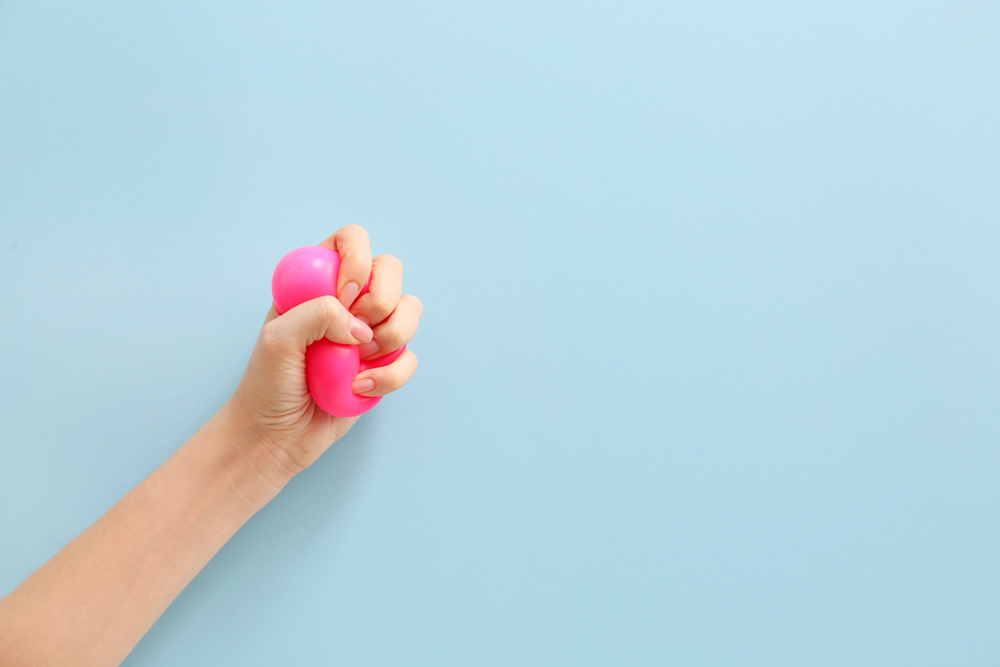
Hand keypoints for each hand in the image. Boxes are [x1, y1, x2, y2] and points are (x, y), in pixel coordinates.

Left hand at [225, 225, 421, 477]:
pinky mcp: (383, 366)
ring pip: (410, 311)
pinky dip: (390, 375)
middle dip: (381, 301)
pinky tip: (358, 387)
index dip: (357, 261)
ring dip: (392, 338)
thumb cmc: (267, 384)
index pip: (352, 240)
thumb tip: (361, 325)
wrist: (274, 436)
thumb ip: (318, 313)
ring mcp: (368, 333)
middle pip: (391, 269)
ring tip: (358, 362)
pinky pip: (409, 358)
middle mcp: (347, 301)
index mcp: (316, 281)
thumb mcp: (278, 338)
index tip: (344, 297)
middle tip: (354, 333)